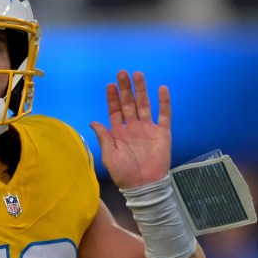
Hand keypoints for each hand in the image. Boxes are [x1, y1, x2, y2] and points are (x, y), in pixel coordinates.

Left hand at [89, 70, 171, 188]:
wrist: (143, 184)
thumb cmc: (124, 172)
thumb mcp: (109, 154)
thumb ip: (103, 137)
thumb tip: (93, 122)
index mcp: (119, 132)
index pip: (115, 111)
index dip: (112, 98)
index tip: (110, 85)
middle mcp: (133, 127)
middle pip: (129, 103)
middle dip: (125, 89)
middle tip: (122, 73)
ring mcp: (148, 128)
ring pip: (145, 104)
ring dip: (142, 90)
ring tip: (138, 75)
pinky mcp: (163, 132)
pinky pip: (164, 114)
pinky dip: (164, 102)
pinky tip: (162, 88)